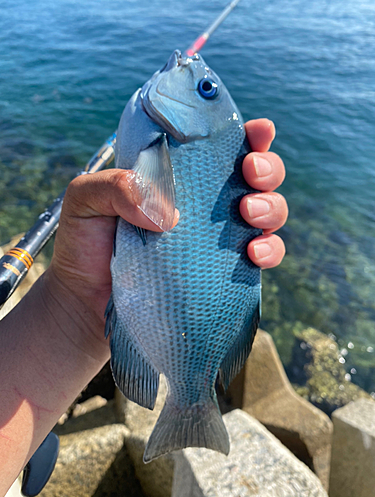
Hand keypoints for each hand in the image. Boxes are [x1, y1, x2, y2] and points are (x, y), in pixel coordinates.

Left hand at [49, 119, 286, 346]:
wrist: (87, 300)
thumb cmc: (86, 243)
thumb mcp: (86, 200)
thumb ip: (116, 187)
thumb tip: (169, 213)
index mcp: (178, 175)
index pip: (221, 146)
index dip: (249, 135)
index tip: (257, 132)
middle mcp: (205, 202)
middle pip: (258, 175)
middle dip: (267, 168)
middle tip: (250, 174)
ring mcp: (218, 236)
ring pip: (269, 211)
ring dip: (270, 207)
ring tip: (247, 213)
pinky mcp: (224, 269)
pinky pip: (264, 255)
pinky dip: (269, 250)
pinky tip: (252, 253)